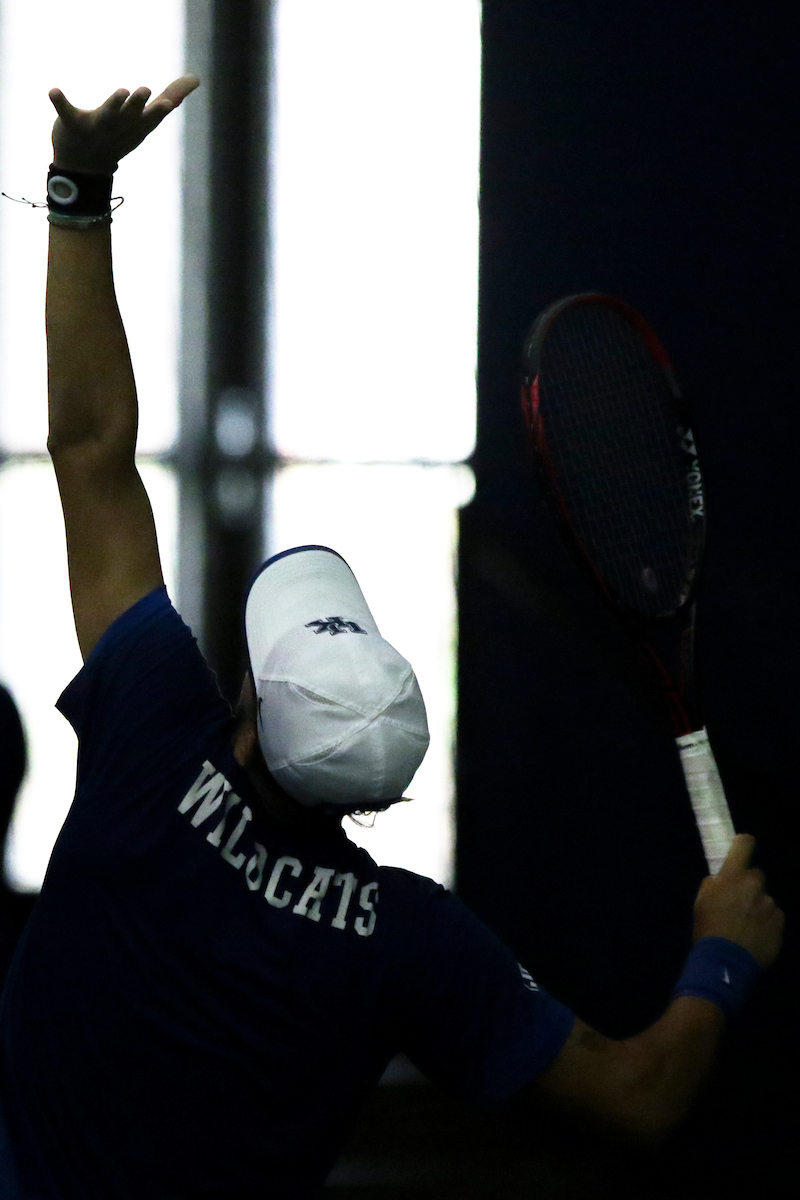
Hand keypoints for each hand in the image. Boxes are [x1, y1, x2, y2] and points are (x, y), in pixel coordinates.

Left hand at [49, 74, 199, 175]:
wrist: (85, 168)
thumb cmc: (120, 137)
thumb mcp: (147, 120)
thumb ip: (172, 96)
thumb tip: (197, 77)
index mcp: (137, 125)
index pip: (151, 117)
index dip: (158, 110)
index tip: (168, 102)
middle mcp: (120, 126)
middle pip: (130, 115)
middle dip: (136, 105)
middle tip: (144, 90)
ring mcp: (97, 128)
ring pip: (106, 115)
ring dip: (113, 105)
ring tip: (120, 91)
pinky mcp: (72, 125)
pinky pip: (65, 112)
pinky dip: (59, 102)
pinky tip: (53, 91)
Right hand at [692, 833, 784, 968]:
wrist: (725, 962)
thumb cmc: (708, 928)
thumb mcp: (701, 900)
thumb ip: (714, 883)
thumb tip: (722, 878)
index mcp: (732, 876)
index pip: (744, 845)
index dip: (743, 843)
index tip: (742, 846)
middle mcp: (754, 885)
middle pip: (756, 876)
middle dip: (749, 886)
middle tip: (738, 903)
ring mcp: (770, 904)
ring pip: (764, 899)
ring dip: (757, 907)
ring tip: (745, 926)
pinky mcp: (780, 922)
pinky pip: (773, 916)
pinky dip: (766, 923)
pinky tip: (754, 935)